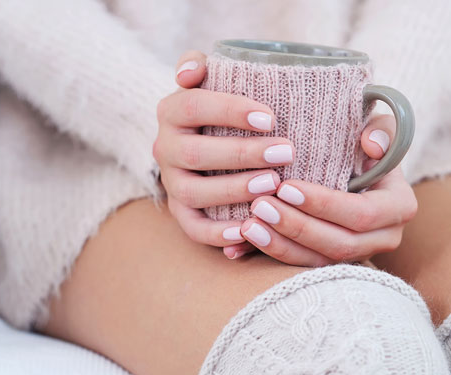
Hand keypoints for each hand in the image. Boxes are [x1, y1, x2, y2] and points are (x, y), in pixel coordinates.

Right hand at [153, 51, 294, 255]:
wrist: (204, 138)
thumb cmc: (220, 108)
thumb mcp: (209, 79)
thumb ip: (198, 65)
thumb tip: (188, 73)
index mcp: (172, 111)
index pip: (194, 106)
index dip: (230, 111)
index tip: (270, 118)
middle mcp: (165, 148)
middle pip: (196, 153)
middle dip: (242, 154)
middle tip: (285, 152)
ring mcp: (172, 183)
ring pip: (194, 192)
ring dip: (233, 190)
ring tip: (272, 185)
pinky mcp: (181, 212)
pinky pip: (194, 228)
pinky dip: (219, 234)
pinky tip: (249, 230)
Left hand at [239, 114, 417, 266]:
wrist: (355, 167)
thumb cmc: (362, 142)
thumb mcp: (376, 128)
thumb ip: (380, 129)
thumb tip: (371, 143)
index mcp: (400, 206)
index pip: (362, 213)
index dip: (323, 204)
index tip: (286, 187)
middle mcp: (385, 237)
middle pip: (340, 244)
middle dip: (297, 227)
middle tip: (260, 206)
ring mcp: (361, 255)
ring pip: (320, 262)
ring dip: (281, 245)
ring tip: (248, 225)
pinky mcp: (335, 264)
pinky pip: (304, 267)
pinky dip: (274, 253)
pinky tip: (246, 240)